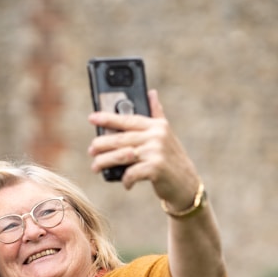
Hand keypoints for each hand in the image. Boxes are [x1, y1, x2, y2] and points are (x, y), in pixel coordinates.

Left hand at [87, 90, 200, 208]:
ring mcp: (156, 152)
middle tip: (91, 150)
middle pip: (121, 139)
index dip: (108, 118)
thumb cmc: (171, 159)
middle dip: (102, 144)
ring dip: (105, 162)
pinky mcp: (155, 169)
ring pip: (121, 155)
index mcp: (156, 126)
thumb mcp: (166, 134)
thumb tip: (151, 93)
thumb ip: (157, 114)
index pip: (128, 120)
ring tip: (95, 167)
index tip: (92, 118)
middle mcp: (156, 136)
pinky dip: (126, 179)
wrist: (186, 183)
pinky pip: (131, 173)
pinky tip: (126, 183)